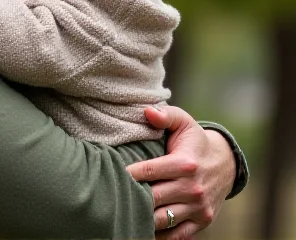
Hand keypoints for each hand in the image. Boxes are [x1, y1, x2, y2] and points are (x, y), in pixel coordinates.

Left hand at [126, 105, 234, 238]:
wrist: (225, 163)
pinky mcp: (202, 221)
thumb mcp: (183, 122)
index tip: (113, 173)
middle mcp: (193, 188)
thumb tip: (147, 112)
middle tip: (112, 195)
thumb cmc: (195, 141)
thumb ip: (165, 115)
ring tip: (124, 212)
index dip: (129, 174)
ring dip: (143, 218)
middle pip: (154, 198)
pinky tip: (143, 229)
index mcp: (185, 163)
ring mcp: (198, 207)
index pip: (150, 171)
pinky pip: (178, 235)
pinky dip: (160, 236)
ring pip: (163, 220)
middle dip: (133, 197)